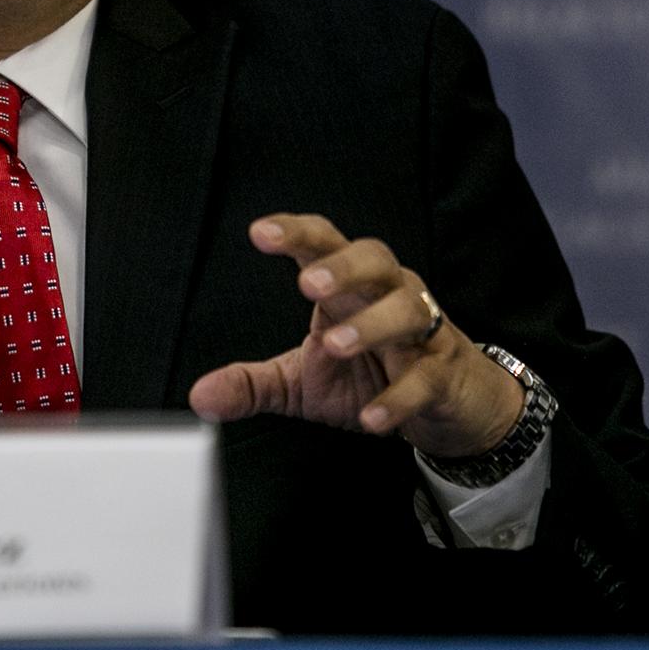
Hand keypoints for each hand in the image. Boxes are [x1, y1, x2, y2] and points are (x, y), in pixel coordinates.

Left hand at [188, 213, 525, 460]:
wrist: (448, 406)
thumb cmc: (373, 375)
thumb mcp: (303, 382)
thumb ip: (252, 383)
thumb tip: (200, 395)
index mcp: (349, 289)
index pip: (324, 244)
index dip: (296, 234)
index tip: (259, 233)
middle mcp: (387, 296)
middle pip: (374, 258)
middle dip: (341, 266)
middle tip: (306, 283)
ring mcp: (421, 334)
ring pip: (408, 309)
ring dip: (372, 324)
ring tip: (336, 346)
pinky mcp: (443, 375)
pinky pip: (425, 378)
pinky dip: (399, 396)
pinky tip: (372, 416)